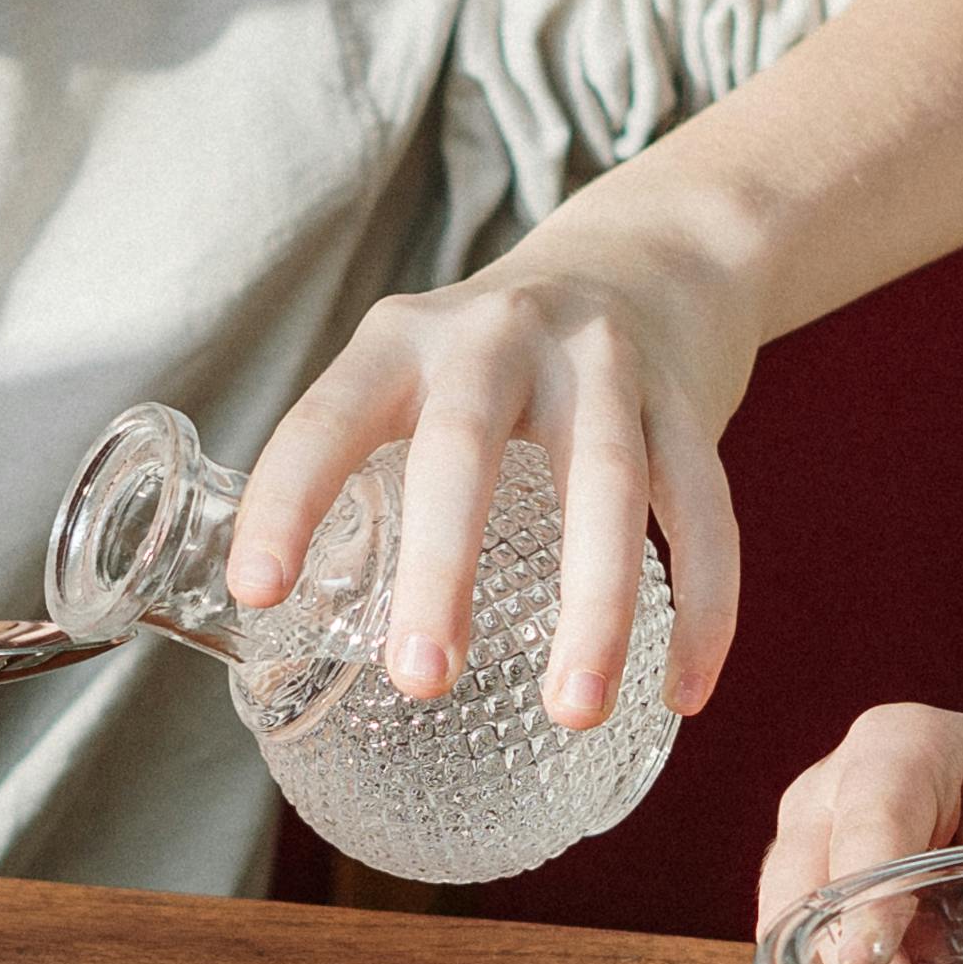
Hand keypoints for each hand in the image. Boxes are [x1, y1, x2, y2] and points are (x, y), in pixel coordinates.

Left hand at [234, 226, 758, 726]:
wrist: (647, 254)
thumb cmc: (496, 358)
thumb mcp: (415, 370)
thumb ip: (367, 469)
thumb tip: (289, 629)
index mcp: (404, 340)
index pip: (328, 417)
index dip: (287, 498)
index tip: (259, 594)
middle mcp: (500, 334)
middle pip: (464, 449)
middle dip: (439, 568)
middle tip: (421, 679)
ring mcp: (604, 362)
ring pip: (608, 485)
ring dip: (594, 605)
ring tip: (573, 710)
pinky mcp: (688, 399)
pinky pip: (703, 511)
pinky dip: (703, 607)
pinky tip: (685, 693)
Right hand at [754, 708, 962, 963]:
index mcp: (901, 745)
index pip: (868, 821)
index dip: (863, 896)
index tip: (865, 963)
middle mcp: (837, 786)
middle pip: (807, 881)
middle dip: (843, 958)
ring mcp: (818, 840)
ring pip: (795, 925)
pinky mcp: (824, 893)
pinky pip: (812, 951)